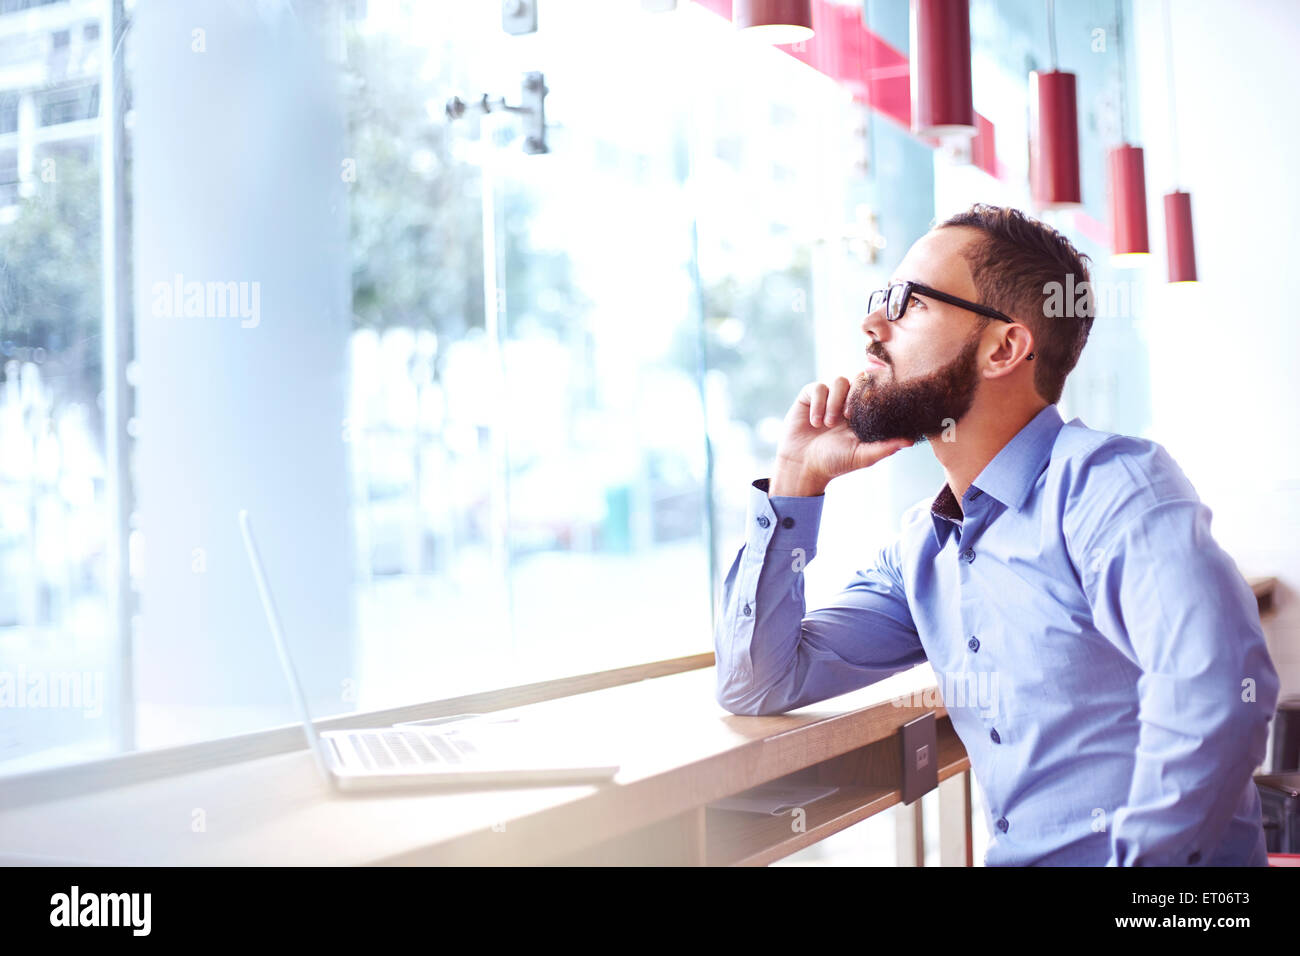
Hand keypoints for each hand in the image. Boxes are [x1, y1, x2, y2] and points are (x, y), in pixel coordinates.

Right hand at [770, 377, 912, 495]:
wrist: (802, 465)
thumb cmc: (834, 462)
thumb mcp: (862, 456)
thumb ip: (885, 447)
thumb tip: (911, 441)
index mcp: (863, 413)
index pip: (875, 390)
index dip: (875, 392)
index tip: (870, 407)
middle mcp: (847, 401)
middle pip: (859, 379)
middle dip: (854, 396)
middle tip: (848, 417)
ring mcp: (828, 397)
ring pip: (838, 381)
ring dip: (834, 403)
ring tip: (828, 425)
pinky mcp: (809, 396)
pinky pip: (818, 387)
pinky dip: (818, 404)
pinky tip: (815, 422)